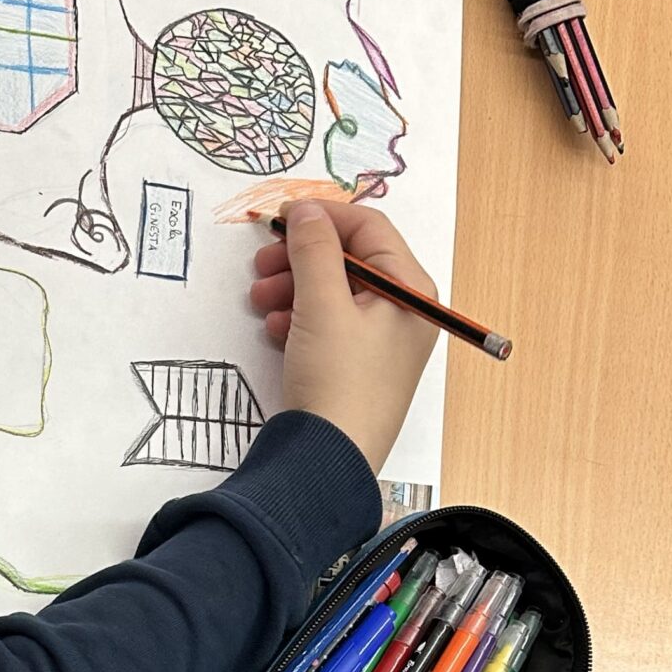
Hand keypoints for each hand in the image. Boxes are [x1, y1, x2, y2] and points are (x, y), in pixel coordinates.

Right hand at [248, 199, 439, 473]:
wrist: (328, 460)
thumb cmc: (338, 382)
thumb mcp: (323, 304)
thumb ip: (314, 249)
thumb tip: (306, 211)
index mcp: (411, 291)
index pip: (369, 229)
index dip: (323, 217)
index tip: (282, 216)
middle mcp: (403, 313)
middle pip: (349, 260)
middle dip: (302, 257)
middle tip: (263, 263)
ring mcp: (381, 342)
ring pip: (333, 292)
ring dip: (293, 287)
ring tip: (261, 300)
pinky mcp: (357, 367)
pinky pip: (328, 325)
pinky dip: (298, 318)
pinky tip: (275, 329)